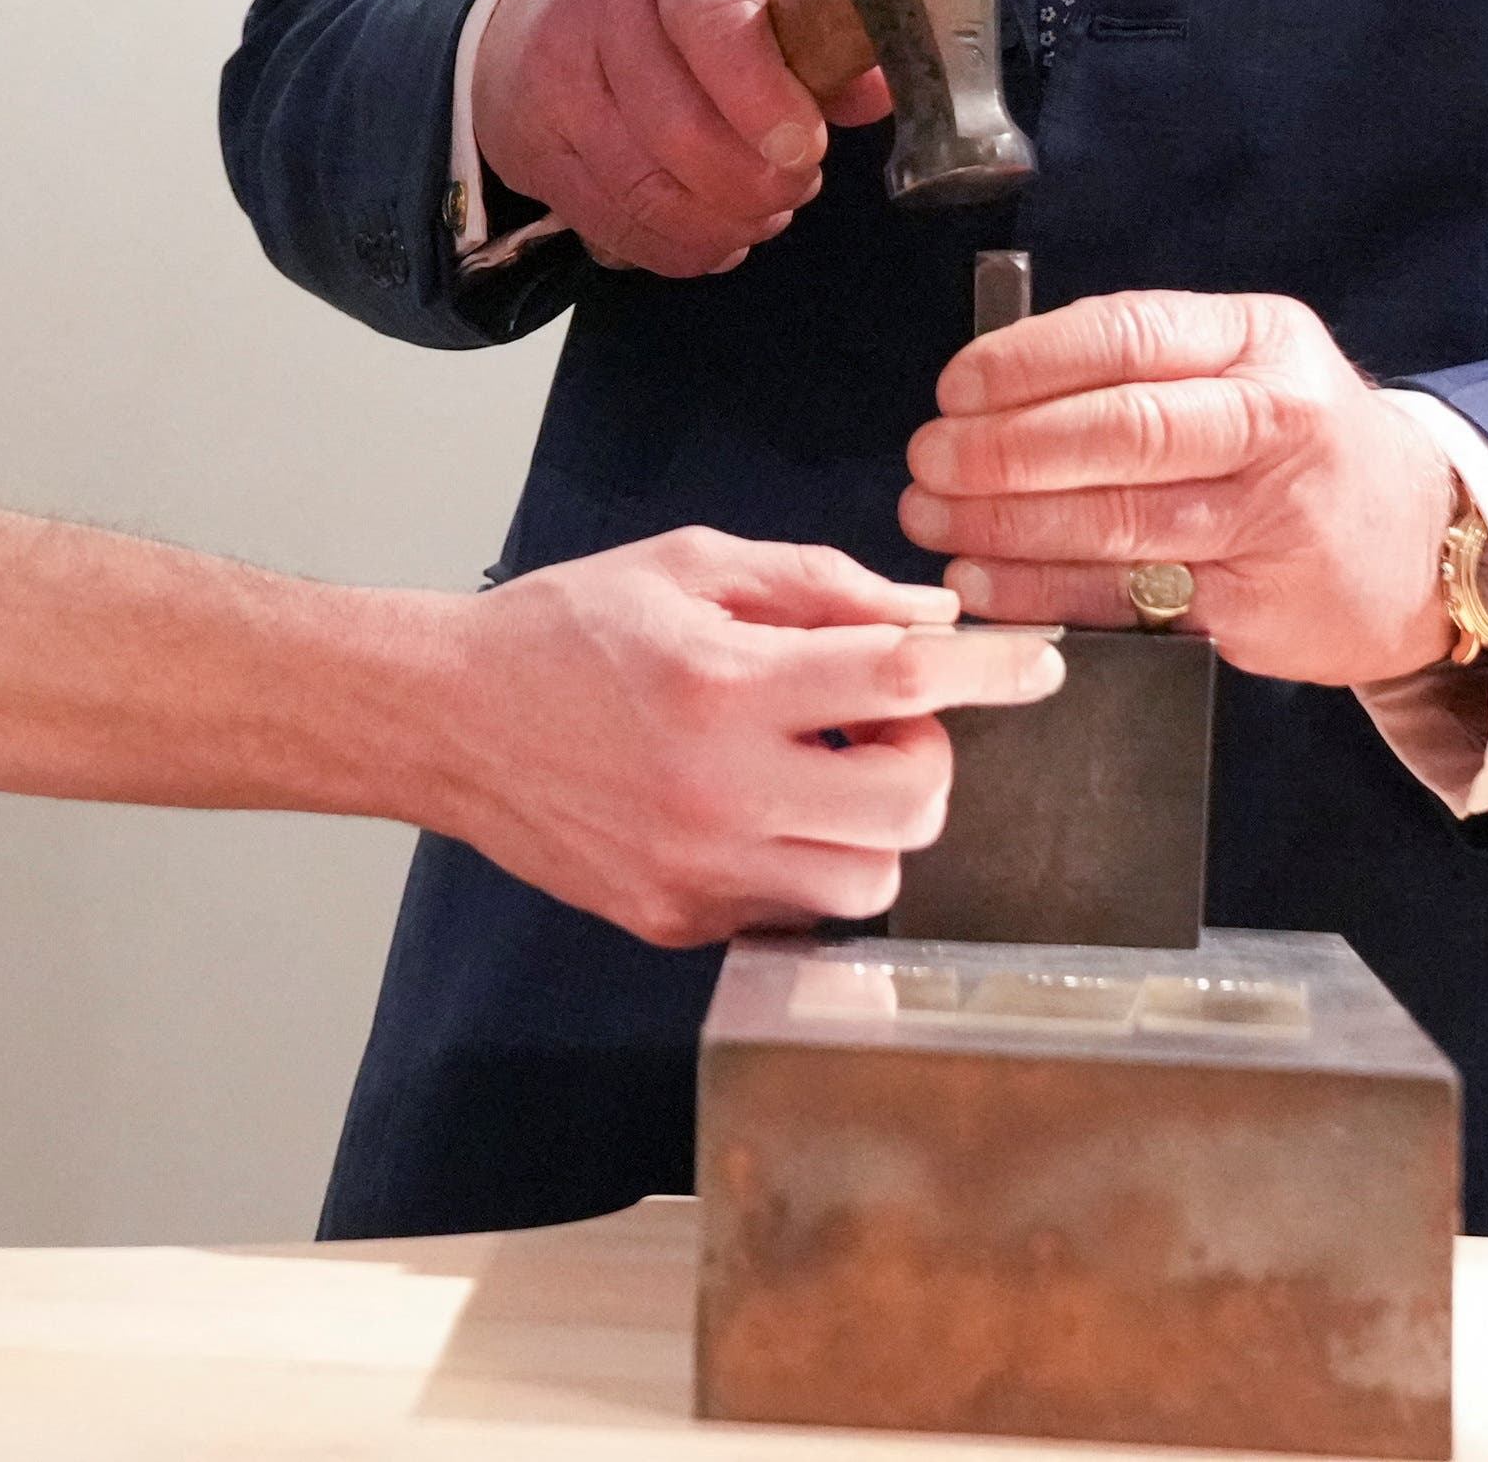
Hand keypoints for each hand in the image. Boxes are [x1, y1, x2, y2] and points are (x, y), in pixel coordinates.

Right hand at [427, 528, 1065, 943]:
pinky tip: (759, 807)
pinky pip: (794, 911)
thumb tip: (931, 618)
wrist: (448, 718)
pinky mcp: (678, 921)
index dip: (989, 670)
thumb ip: (816, 586)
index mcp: (721, 684)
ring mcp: (698, 870)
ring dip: (875, 820)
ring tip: (821, 767)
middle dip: (925, 750)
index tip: (1039, 665)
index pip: (900, 678)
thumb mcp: (687, 567)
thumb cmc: (563, 630)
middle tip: (875, 713)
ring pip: (869, 880)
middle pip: (910, 801)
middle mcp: (718, 789)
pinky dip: (805, 860)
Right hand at [472, 0, 895, 277]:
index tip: (806, 147)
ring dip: (722, 222)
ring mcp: (556, 81)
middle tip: (795, 185)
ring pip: (646, 189)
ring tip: (761, 211)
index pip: (712, 19)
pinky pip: (614, 225)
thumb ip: (823, 27)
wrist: (541, 2)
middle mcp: (602, 7)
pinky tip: (711, 231)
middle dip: (756, 182)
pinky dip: (676, 246)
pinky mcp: (534, 148)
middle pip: (678, 128)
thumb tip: (878, 92)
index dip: (762, 95)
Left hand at [895, 291, 1458, 687]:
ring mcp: (1274, 521)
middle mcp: (1277, 422)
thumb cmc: (1294, 439)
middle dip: (1004, 451)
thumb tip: (986, 389)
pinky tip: (986, 588)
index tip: (954, 391)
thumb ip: (1135, 364)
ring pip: (1119, 522)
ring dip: (1005, 528)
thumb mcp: (1243, 363)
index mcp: (1260, 340)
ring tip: (936, 524)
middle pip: (1120, 432)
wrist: (1423, 541)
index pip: (1127, 335)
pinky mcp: (1259, 607)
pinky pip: (1131, 601)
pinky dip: (1045, 597)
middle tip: (929, 464)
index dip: (1025, 364)